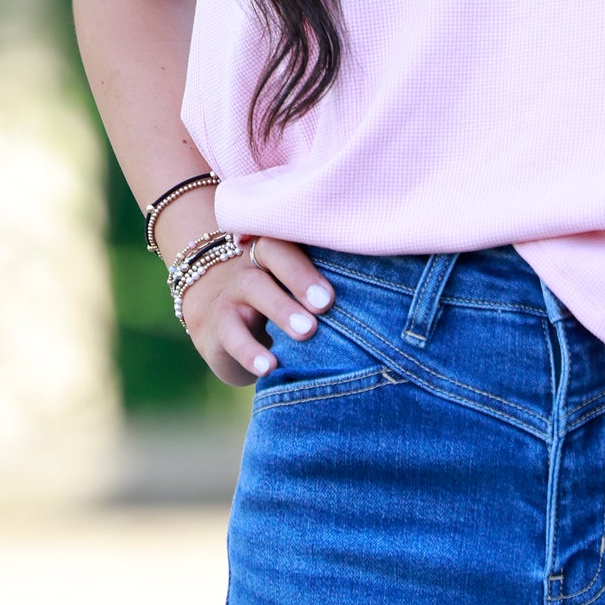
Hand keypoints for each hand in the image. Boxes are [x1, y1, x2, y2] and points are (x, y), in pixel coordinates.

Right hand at [178, 235, 334, 385]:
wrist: (219, 323)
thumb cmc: (281, 305)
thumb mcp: (300, 294)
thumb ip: (328, 291)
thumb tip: (388, 304)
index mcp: (280, 251)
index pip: (294, 237)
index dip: (314, 256)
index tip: (334, 290)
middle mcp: (254, 263)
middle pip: (273, 256)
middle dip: (300, 278)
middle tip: (326, 305)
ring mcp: (233, 292)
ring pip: (253, 289)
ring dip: (281, 309)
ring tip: (306, 332)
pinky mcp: (217, 325)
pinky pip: (230, 333)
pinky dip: (250, 351)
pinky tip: (269, 367)